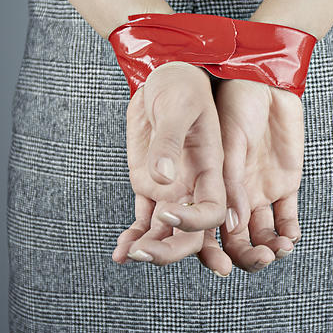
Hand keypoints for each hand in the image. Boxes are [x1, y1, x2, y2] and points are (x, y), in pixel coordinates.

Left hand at [111, 61, 226, 265]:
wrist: (163, 77)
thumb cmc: (180, 86)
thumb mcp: (177, 108)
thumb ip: (170, 141)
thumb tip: (163, 176)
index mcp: (211, 169)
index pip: (213, 211)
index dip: (194, 222)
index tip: (166, 213)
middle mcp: (194, 185)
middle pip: (192, 233)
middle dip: (171, 250)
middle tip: (144, 254)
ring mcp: (170, 188)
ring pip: (166, 233)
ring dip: (151, 249)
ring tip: (129, 255)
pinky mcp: (148, 186)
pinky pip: (143, 220)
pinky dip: (133, 237)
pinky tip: (119, 252)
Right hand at [197, 78, 302, 274]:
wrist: (266, 79)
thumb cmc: (236, 100)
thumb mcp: (228, 140)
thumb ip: (230, 181)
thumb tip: (232, 224)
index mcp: (209, 187)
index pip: (205, 231)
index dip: (210, 253)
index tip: (222, 267)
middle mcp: (232, 194)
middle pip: (236, 241)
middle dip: (246, 257)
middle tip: (261, 260)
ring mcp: (259, 190)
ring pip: (261, 234)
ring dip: (269, 248)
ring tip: (279, 251)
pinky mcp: (284, 183)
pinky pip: (286, 216)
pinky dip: (289, 232)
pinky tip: (290, 239)